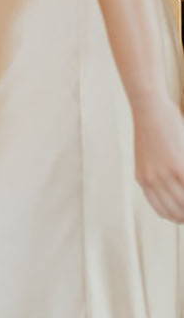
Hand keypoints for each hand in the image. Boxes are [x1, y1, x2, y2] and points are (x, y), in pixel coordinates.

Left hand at [134, 99, 183, 220]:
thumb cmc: (152, 127)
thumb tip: (176, 186)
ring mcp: (165, 175)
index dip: (178, 216)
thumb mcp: (149, 154)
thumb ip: (157, 172)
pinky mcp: (179, 167)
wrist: (148, 107)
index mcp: (143, 180)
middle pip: (177, 212)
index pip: (163, 212)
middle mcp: (152, 182)